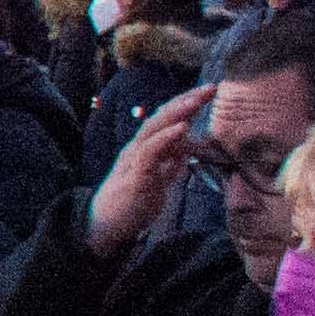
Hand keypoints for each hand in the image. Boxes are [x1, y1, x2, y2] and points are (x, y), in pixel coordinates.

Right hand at [91, 85, 214, 256]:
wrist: (104, 228)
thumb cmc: (131, 204)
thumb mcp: (158, 179)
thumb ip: (170, 162)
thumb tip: (187, 146)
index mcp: (144, 148)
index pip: (167, 119)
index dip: (187, 104)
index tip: (209, 92)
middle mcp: (136, 148)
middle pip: (161, 116)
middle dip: (186, 100)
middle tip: (210, 87)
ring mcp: (133, 160)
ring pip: (153, 128)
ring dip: (177, 112)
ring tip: (197, 100)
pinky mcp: (133, 176)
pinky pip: (149, 151)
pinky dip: (166, 137)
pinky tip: (182, 127)